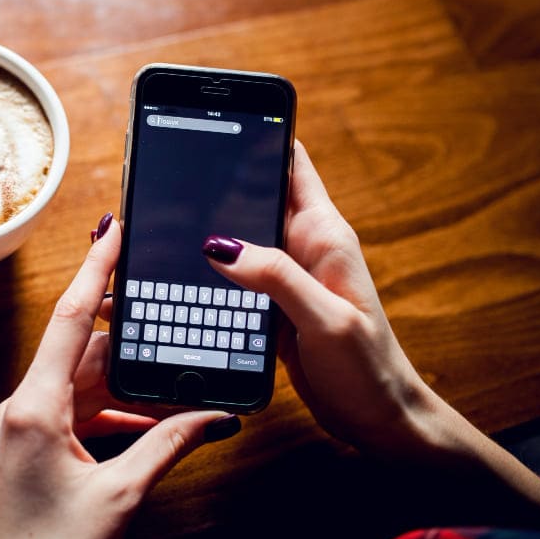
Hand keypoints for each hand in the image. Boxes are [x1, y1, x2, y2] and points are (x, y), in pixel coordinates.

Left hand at [0, 214, 238, 538]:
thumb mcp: (118, 496)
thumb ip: (167, 446)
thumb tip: (212, 417)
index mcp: (33, 407)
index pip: (69, 320)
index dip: (95, 270)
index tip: (113, 230)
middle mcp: (22, 408)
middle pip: (82, 351)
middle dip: (129, 336)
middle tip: (167, 311)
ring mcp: (23, 428)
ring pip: (81, 382)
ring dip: (126, 380)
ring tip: (171, 373)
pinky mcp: (30, 447)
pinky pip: (76, 412)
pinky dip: (113, 411)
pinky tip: (150, 418)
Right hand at [201, 142, 539, 517]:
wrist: (378, 418)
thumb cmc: (367, 368)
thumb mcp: (324, 318)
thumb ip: (276, 277)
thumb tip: (218, 245)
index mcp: (324, 234)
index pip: (291, 163)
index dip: (258, 136)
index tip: (217, 119)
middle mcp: (302, 246)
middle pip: (252, 197)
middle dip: (215, 183)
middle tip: (165, 177)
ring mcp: (285, 275)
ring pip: (237, 237)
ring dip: (206, 229)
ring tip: (161, 222)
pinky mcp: (271, 304)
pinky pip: (233, 274)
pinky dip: (207, 269)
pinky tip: (179, 269)